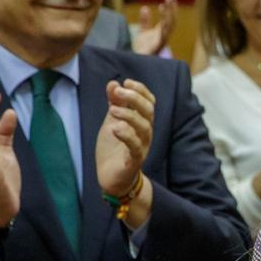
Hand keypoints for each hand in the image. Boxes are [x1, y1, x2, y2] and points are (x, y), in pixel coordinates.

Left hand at [96, 79, 154, 195]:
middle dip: (135, 98)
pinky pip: (135, 147)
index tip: (126, 81)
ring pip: (144, 127)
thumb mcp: (111, 122)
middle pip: (149, 111)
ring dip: (129, 115)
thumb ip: (114, 103)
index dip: (140, 90)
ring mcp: (142, 147)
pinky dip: (127, 136)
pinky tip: (115, 128)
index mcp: (141, 122)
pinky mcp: (134, 161)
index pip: (149, 102)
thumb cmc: (114, 149)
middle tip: (119, 91)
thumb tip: (113, 83)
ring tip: (112, 109)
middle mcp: (145, 133)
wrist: (111, 178)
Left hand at [131, 0, 177, 55]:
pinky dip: (164, 26)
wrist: (135, 61)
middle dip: (172, 8)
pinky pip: (163, 36)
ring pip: (169, 26)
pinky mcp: (157, 47)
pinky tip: (163, 18)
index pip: (169, 18)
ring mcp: (161, 42)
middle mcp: (164, 36)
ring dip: (169, 14)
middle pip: (172, 21)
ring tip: (167, 2)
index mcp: (162, 33)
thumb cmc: (142, 49)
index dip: (170, 8)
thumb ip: (145, 21)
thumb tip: (145, 8)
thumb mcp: (142, 32)